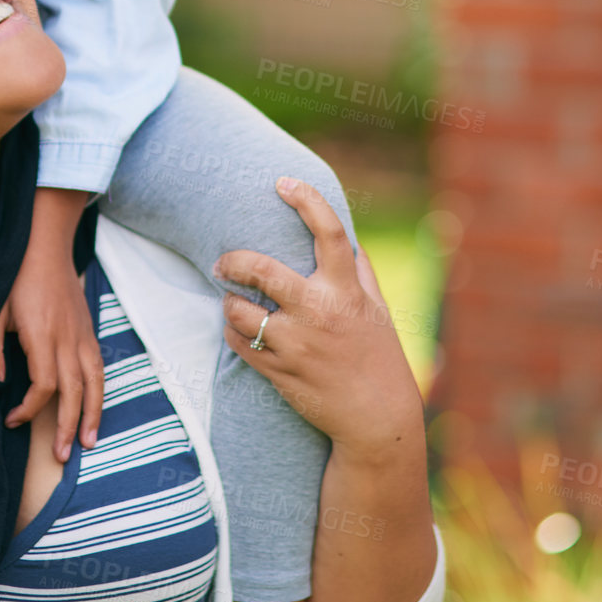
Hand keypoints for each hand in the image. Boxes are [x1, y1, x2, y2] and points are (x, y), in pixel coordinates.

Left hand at [0, 190, 103, 461]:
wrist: (44, 241)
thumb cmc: (14, 274)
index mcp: (42, 335)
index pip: (45, 385)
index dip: (30, 409)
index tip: (12, 419)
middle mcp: (68, 338)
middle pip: (75, 391)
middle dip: (70, 427)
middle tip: (63, 457)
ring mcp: (82, 333)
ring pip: (95, 381)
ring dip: (94, 413)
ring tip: (91, 442)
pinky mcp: (88, 328)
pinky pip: (99, 365)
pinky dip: (100, 389)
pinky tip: (95, 405)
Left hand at [215, 177, 423, 463]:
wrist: (377, 418)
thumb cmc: (379, 357)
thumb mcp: (378, 310)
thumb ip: (360, 273)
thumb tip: (350, 240)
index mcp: (346, 291)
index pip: (329, 233)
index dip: (306, 200)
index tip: (283, 182)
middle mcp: (319, 312)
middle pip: (261, 270)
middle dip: (233, 261)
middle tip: (222, 261)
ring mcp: (297, 344)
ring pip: (239, 310)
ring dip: (228, 302)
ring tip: (231, 300)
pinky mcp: (279, 371)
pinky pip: (238, 342)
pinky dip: (232, 331)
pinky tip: (238, 328)